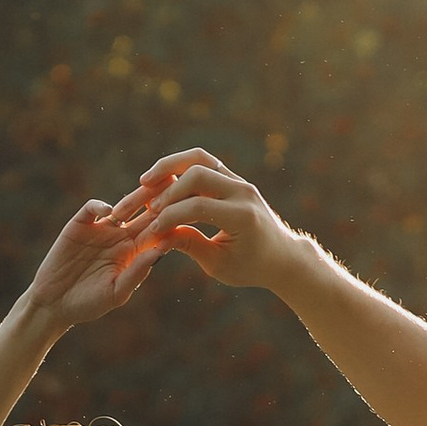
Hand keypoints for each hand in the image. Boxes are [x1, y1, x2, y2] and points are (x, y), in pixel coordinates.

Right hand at [23, 193, 166, 332]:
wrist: (54, 303)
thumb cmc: (88, 304)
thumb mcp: (116, 293)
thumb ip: (137, 272)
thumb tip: (160, 250)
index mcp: (135, 253)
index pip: (158, 231)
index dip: (171, 220)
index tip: (187, 211)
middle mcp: (121, 237)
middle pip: (145, 213)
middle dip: (160, 200)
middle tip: (176, 185)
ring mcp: (101, 229)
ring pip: (123, 205)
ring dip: (136, 195)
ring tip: (150, 185)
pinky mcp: (79, 225)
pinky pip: (92, 209)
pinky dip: (100, 206)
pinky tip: (109, 212)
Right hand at [126, 154, 302, 292]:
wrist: (280, 255)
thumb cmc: (250, 266)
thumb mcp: (219, 265)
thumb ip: (189, 246)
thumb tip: (158, 236)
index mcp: (243, 217)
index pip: (198, 207)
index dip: (170, 217)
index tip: (153, 231)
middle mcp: (243, 193)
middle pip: (198, 175)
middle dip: (168, 191)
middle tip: (149, 210)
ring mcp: (239, 181)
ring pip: (199, 159)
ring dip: (170, 166)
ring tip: (146, 180)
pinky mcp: (233, 178)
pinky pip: (204, 163)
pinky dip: (180, 166)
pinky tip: (161, 178)